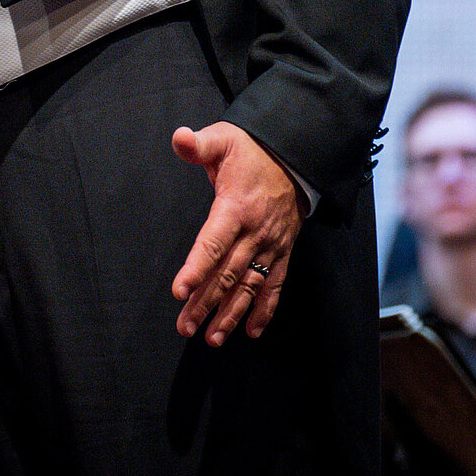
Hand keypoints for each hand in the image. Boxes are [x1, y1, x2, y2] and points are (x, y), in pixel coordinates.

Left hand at [169, 122, 300, 345]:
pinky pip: (275, 285)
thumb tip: (179, 138)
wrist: (295, 158)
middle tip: (184, 327)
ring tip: (211, 338)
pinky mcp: (282, 252)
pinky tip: (252, 331)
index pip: (213, 243)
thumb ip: (200, 144)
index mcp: (236, 207)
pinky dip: (265, 309)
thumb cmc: (252, 151)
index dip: (196, 268)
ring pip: (248, 286)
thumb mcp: (224, 140)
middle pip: (227, 273)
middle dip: (205, 302)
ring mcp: (270, 246)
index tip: (180, 291)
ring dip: (230, 314)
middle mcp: (254, 233)